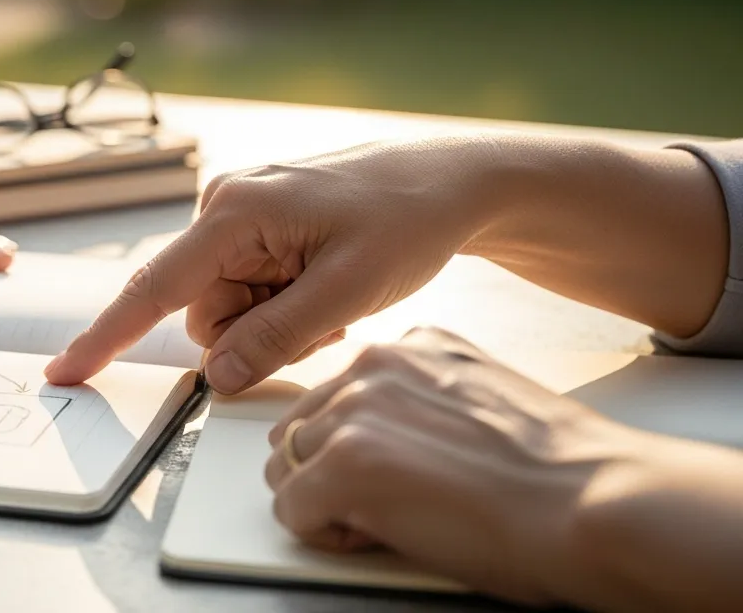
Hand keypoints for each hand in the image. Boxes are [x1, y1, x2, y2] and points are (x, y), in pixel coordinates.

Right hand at [46, 136, 505, 391]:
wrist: (451, 180)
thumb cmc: (408, 219)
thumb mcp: (347, 290)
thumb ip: (275, 337)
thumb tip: (216, 376)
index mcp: (235, 213)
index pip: (155, 288)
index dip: (108, 337)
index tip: (64, 371)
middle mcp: (223, 208)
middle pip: (203, 312)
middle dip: (253, 334)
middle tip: (322, 318)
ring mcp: (239, 216)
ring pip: (226, 308)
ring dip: (274, 322)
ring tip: (330, 298)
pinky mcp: (256, 227)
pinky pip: (247, 290)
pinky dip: (282, 305)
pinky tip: (324, 285)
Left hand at [265, 328, 644, 606]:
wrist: (596, 503)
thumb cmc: (558, 470)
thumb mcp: (480, 397)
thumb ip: (422, 399)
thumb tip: (390, 434)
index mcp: (408, 347)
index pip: (333, 396)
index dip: (355, 446)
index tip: (398, 472)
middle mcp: (372, 368)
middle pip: (299, 431)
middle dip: (327, 474)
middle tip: (389, 503)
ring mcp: (353, 413)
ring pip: (286, 470)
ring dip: (325, 503)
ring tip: (391, 518)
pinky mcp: (343, 465)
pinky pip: (292, 510)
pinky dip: (326, 535)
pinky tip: (382, 535)